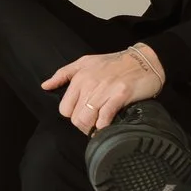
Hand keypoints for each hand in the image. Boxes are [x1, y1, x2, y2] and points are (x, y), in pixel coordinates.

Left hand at [41, 46, 163, 133]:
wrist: (144, 60)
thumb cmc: (114, 63)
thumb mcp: (85, 62)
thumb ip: (63, 74)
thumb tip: (45, 86)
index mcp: (79, 78)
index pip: (65, 109)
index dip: (73, 116)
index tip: (83, 116)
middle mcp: (89, 84)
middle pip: (76, 118)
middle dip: (83, 126)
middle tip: (92, 125)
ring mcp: (105, 90)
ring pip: (88, 120)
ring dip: (93, 129)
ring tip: (99, 128)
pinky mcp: (120, 95)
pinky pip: (105, 118)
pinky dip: (104, 126)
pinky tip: (108, 125)